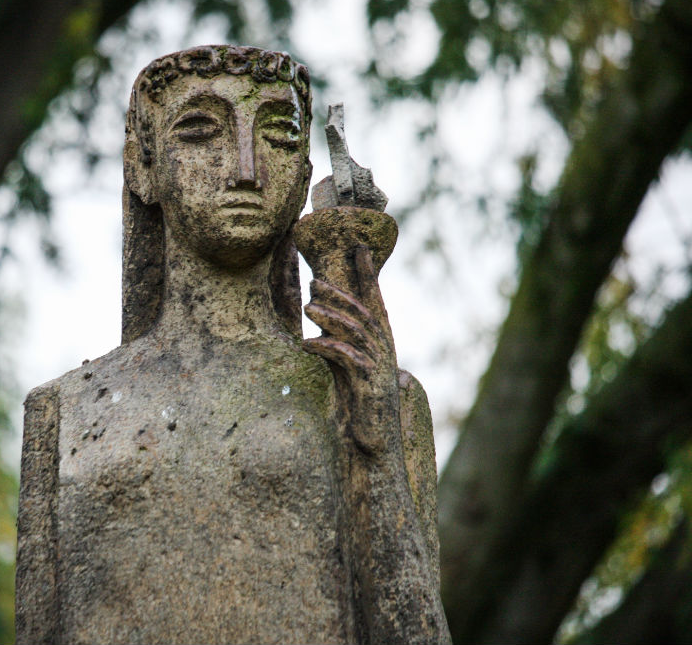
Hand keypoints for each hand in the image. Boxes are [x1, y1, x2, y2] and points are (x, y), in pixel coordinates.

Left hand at [302, 245, 398, 453]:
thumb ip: (339, 345)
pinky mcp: (370, 384)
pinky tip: (306, 345)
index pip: (375, 301)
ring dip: (330, 317)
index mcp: (380, 342)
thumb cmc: (358, 403)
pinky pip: (348, 358)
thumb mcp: (345, 368)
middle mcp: (384, 349)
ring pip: (356, 331)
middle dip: (340, 293)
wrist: (375, 442)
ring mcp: (380, 366)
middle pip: (364, 311)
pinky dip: (326, 348)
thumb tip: (320, 326)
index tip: (360, 248)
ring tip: (307, 309)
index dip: (368, 275)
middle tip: (314, 280)